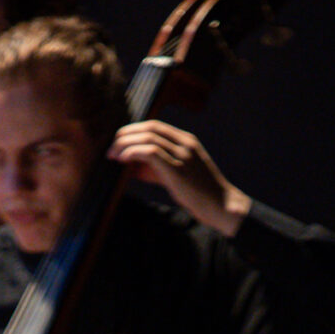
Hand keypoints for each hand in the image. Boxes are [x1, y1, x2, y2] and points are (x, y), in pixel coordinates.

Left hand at [108, 121, 249, 235]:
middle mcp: (185, 143)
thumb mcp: (177, 176)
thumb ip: (156, 169)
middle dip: (126, 135)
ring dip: (126, 144)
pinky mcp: (178, 169)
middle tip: (111, 149)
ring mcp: (183, 154)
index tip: (119, 143)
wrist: (223, 206)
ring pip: (148, 138)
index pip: (154, 126)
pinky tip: (124, 160)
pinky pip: (150, 152)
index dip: (133, 131)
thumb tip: (132, 167)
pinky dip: (133, 153)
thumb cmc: (200, 194)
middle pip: (149, 128)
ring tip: (114, 156)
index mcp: (187, 141)